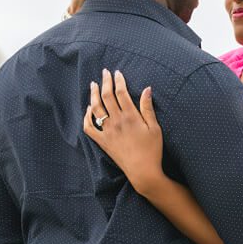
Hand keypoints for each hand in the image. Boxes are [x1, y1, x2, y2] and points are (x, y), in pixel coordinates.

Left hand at [84, 69, 164, 194]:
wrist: (142, 171)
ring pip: (96, 109)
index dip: (118, 81)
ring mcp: (107, 131)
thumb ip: (148, 107)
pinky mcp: (102, 141)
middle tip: (104, 72)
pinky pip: (89, 127)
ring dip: (93, 95)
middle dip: (105, 82)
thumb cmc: (152, 149)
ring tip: (93, 85)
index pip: (121, 93)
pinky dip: (87, 116)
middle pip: (106, 97)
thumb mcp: (155, 127)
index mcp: (130, 116)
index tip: (117, 73)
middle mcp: (116, 121)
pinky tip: (89, 109)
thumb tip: (147, 89)